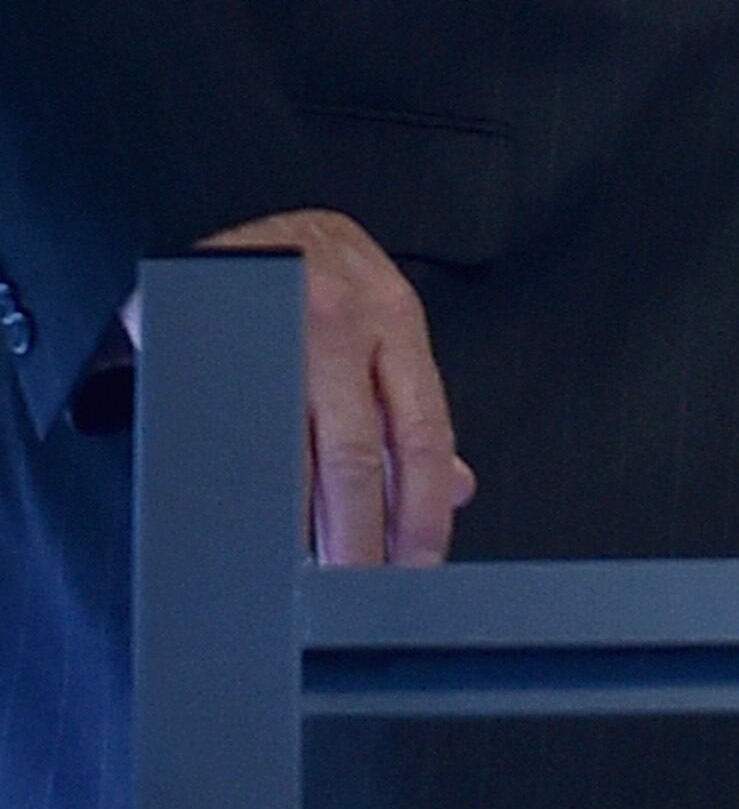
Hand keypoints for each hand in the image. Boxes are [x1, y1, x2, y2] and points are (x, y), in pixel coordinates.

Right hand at [122, 210, 474, 566]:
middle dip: (362, 538)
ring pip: (292, 455)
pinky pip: (237, 434)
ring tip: (309, 576)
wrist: (224, 217)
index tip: (419, 565)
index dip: (422, 510)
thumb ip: (409, 402)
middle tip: (360, 590)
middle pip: (356, 455)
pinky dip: (252, 492)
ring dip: (304, 528)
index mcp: (392, 316)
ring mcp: (274, 328)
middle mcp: (339, 320)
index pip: (421, 431)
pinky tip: (258, 527)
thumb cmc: (310, 276)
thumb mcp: (377, 322)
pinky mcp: (213, 338)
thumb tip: (455, 486)